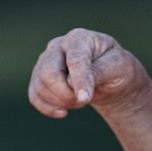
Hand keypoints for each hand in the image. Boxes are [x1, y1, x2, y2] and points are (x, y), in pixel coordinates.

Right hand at [28, 28, 147, 118]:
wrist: (108, 76)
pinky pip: (34, 96)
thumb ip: (99, 72)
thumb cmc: (114, 67)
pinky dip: (47, 108)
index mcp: (79, 38)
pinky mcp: (38, 77)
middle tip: (84, 99)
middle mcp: (57, 46)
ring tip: (80, 101)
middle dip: (66, 94)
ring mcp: (45, 60)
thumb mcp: (118, 67)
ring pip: (40, 86)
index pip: (74, 60)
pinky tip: (62, 112)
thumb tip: (78, 87)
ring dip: (61, 101)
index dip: (79, 80)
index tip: (85, 98)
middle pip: (49, 73)